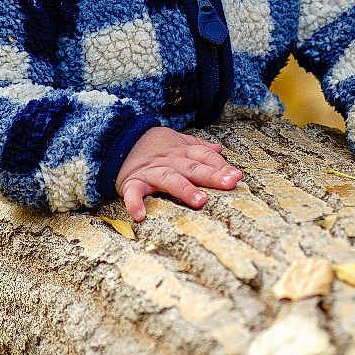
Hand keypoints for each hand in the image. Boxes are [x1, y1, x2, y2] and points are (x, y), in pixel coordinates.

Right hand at [115, 126, 242, 221]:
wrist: (118, 139)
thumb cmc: (152, 145)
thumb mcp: (175, 140)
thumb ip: (197, 147)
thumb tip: (219, 150)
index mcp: (181, 152)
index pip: (204, 157)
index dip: (220, 166)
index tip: (237, 176)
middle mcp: (169, 161)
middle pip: (193, 168)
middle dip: (212, 176)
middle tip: (230, 183)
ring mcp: (151, 172)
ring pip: (169, 179)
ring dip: (184, 189)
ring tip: (200, 201)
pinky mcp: (132, 182)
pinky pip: (133, 192)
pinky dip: (134, 202)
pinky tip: (140, 215)